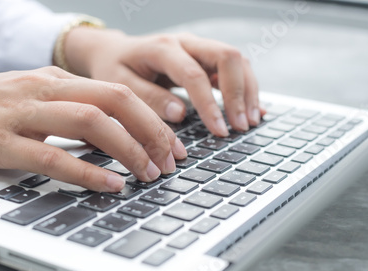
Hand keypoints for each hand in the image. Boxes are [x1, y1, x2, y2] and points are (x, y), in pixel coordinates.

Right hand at [0, 67, 186, 191]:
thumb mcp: (30, 100)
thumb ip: (68, 113)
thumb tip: (111, 139)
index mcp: (54, 80)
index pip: (118, 92)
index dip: (154, 119)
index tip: (174, 144)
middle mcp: (42, 90)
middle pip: (114, 102)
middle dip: (152, 132)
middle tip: (172, 161)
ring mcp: (20, 114)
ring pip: (90, 123)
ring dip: (129, 150)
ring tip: (149, 174)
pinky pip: (52, 156)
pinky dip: (86, 172)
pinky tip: (109, 185)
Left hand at [64, 28, 265, 136]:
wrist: (114, 51)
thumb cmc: (115, 68)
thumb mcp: (120, 85)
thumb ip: (149, 99)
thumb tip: (180, 114)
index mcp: (163, 48)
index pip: (194, 74)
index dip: (210, 104)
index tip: (219, 130)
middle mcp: (186, 42)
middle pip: (227, 56)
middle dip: (239, 93)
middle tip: (240, 125)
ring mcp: (199, 47)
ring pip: (237, 60)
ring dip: (248, 90)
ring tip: (250, 121)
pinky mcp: (205, 58)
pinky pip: (234, 68)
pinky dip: (246, 88)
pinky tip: (253, 109)